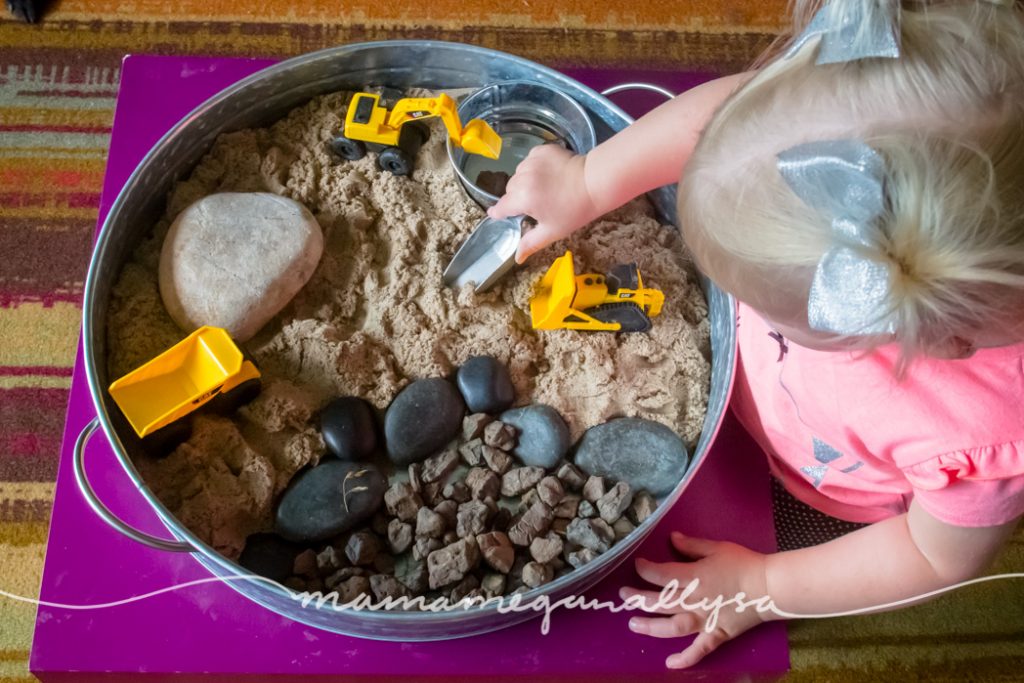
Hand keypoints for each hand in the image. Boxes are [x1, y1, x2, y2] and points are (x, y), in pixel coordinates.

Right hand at [486, 144, 599, 263]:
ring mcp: (532, 161)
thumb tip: (517, 258)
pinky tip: (549, 173)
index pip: (502, 206)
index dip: (499, 213)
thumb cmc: (574, 210)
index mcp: (524, 198)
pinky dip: (535, 166)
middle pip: (510, 189)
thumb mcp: (552, 231)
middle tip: (537, 204)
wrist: (595, 182)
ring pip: (519, 174)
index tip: (497, 214)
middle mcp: (524, 177)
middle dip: (518, 197)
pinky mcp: (542, 149)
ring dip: (526, 181)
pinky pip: (529, 160)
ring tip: (545, 187)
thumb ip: (531, 243)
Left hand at [619, 531, 774, 668]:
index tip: (638, 564)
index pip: (660, 574)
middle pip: (659, 602)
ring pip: (671, 626)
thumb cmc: (743, 563)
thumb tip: (671, 537)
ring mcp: (705, 620)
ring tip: (633, 624)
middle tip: (624, 595)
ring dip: (650, 626)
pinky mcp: (717, 634)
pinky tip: (670, 664)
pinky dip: (685, 659)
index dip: (645, 569)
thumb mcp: (716, 547)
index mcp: (693, 577)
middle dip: (638, 598)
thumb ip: (691, 545)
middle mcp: (694, 601)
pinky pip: (699, 650)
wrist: (769, 586)